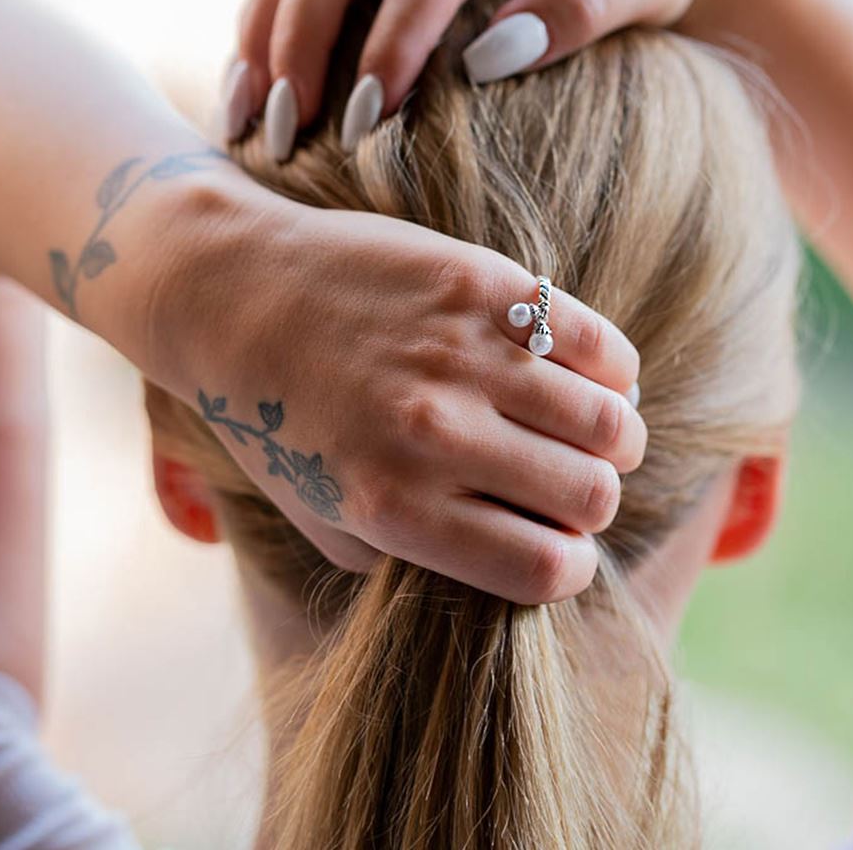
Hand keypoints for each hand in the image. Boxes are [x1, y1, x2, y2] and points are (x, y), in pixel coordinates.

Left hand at [148, 177, 644, 603]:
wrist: (233, 292)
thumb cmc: (276, 413)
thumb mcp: (319, 514)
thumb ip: (405, 555)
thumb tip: (501, 557)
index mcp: (396, 507)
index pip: (543, 567)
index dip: (573, 567)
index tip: (568, 548)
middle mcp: (437, 435)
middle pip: (590, 496)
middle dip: (598, 501)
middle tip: (582, 482)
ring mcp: (464, 355)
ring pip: (607, 422)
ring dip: (618, 438)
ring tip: (602, 429)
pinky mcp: (482, 286)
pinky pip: (597, 345)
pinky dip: (615, 372)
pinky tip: (593, 376)